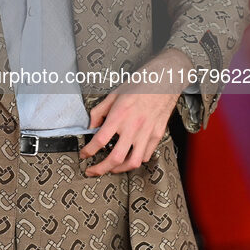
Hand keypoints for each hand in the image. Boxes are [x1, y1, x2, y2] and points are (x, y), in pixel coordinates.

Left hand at [79, 50, 191, 175]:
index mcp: (120, 115)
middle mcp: (133, 126)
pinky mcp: (157, 135)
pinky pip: (146, 155)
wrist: (165, 79)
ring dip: (119, 169)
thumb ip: (100, 111)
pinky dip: (136, 161)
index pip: (100, 140)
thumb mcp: (114, 94)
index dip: (89, 151)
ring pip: (133, 162)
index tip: (84, 154)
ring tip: (111, 169)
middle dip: (101, 169)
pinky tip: (129, 158)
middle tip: (92, 171)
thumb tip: (91, 125)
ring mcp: (147, 133)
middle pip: (115, 157)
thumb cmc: (140, 84)